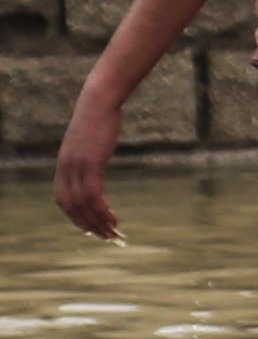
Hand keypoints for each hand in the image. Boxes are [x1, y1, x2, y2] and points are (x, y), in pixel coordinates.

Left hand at [53, 91, 121, 241]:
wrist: (98, 101)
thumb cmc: (97, 115)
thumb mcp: (88, 138)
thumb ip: (86, 151)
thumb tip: (93, 154)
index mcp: (63, 165)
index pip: (63, 200)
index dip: (74, 216)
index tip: (89, 227)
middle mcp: (66, 169)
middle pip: (70, 207)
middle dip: (86, 225)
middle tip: (104, 237)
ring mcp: (77, 167)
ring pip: (83, 205)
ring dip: (97, 222)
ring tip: (113, 233)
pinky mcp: (91, 164)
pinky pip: (94, 195)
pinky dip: (102, 211)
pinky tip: (114, 218)